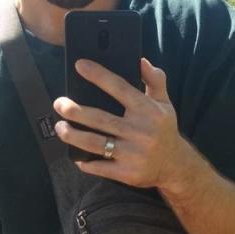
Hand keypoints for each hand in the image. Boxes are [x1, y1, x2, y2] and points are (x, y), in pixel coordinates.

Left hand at [53, 57, 183, 188]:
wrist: (174, 166)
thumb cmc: (163, 130)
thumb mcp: (164, 103)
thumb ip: (154, 80)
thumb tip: (140, 60)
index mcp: (148, 111)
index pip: (120, 88)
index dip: (99, 76)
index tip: (80, 65)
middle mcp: (140, 131)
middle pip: (100, 119)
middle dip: (75, 111)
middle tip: (59, 104)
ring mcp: (132, 153)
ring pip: (95, 143)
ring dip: (73, 135)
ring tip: (60, 128)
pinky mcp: (126, 173)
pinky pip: (99, 167)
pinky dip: (84, 162)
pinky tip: (75, 155)